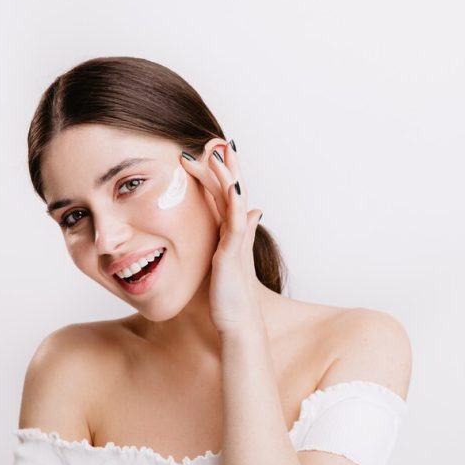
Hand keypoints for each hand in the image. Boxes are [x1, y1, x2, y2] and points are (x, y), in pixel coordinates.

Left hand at [179, 139, 264, 337]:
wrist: (238, 322)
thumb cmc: (229, 296)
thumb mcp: (226, 261)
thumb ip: (235, 237)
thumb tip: (252, 213)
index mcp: (230, 233)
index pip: (224, 196)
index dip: (220, 173)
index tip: (211, 151)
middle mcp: (235, 232)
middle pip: (230, 191)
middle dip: (224, 166)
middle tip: (216, 142)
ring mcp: (236, 241)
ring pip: (233, 201)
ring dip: (226, 176)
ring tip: (217, 153)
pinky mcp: (233, 253)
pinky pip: (235, 223)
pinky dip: (234, 203)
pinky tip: (231, 186)